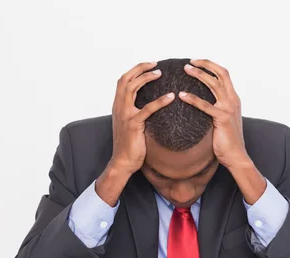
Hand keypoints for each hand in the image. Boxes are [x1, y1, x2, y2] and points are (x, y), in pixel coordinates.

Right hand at [96, 62, 173, 206]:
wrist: (123, 162)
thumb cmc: (129, 144)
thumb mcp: (130, 124)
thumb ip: (136, 112)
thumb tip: (150, 105)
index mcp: (118, 105)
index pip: (123, 80)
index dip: (135, 70)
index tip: (149, 65)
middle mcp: (119, 107)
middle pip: (126, 79)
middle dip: (140, 68)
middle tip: (156, 64)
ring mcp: (125, 115)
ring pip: (132, 88)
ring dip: (146, 78)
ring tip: (160, 74)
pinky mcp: (133, 124)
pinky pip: (147, 109)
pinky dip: (160, 101)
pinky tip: (171, 97)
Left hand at [180, 59, 247, 168]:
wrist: (236, 155)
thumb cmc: (227, 140)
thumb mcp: (223, 119)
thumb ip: (216, 108)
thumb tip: (202, 103)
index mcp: (233, 99)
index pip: (224, 74)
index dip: (211, 66)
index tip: (197, 62)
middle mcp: (233, 100)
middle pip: (220, 74)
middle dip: (205, 65)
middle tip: (189, 62)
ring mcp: (228, 108)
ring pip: (213, 84)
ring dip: (199, 75)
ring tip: (185, 70)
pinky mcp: (222, 118)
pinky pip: (205, 105)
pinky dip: (193, 98)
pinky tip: (181, 95)